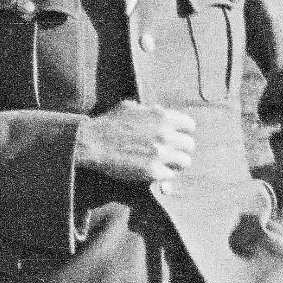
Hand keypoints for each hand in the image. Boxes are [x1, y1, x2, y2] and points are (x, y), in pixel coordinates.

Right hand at [78, 101, 196, 184]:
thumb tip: (160, 112)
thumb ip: (150, 111)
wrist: (92, 142)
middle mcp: (166, 135)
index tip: (176, 136)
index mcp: (163, 117)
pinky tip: (153, 172)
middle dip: (180, 149)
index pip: (189, 125)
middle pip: (190, 145)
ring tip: (166, 164)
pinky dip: (163, 176)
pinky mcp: (152, 171)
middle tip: (171, 152)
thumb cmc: (108, 123)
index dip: (183, 132)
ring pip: (185, 162)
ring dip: (176, 163)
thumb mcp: (131, 107)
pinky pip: (169, 176)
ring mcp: (161, 154)